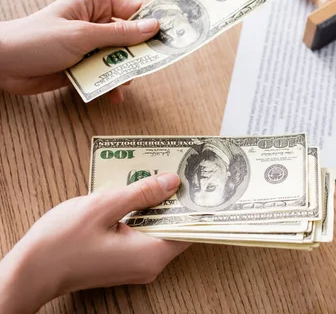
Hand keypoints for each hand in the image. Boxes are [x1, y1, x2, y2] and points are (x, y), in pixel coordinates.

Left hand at [0, 0, 159, 103]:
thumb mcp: (83, 35)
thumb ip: (121, 34)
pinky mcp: (83, 65)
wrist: (3, 65)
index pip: (134, 10)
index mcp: (95, 2)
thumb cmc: (36, 39)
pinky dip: (110, 85)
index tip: (169, 40)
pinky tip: (112, 94)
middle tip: (145, 68)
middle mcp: (94, 22)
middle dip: (138, 55)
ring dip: (123, 73)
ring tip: (121, 84)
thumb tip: (154, 27)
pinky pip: (106, 74)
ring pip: (120, 59)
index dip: (151, 25)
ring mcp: (89, 45)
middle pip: (130, 38)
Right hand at [0, 173, 190, 313]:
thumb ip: (141, 193)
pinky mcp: (124, 262)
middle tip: (175, 171)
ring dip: (157, 206)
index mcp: (150, 254)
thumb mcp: (103, 207)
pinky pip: (143, 236)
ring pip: (158, 230)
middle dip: (175, 200)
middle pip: (175, 227)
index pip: (189, 228)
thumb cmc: (61, 243)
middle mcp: (149, 265)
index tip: (198, 181)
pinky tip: (135, 196)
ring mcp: (136, 266)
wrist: (29, 272)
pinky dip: (143, 216)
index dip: (194, 204)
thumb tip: (172, 182)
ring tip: (156, 177)